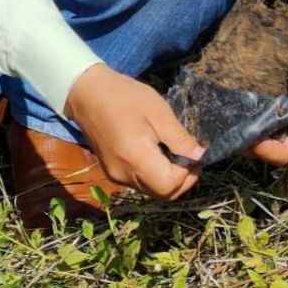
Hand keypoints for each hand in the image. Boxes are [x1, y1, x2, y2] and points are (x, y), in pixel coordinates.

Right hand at [65, 62, 203, 199]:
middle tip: (191, 159)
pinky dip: (153, 175)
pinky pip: (139, 182)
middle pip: (161, 193)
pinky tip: (157, 154)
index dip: (188, 175)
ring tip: (174, 154)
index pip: (169, 185)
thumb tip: (199, 156)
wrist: (88, 93)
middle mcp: (124, 175)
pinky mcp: (111, 172)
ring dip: (168, 179)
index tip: (196, 157)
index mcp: (136, 158)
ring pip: (151, 190)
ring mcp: (115, 176)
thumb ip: (179, 138)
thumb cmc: (125, 97)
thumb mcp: (158, 111)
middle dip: (182, 181)